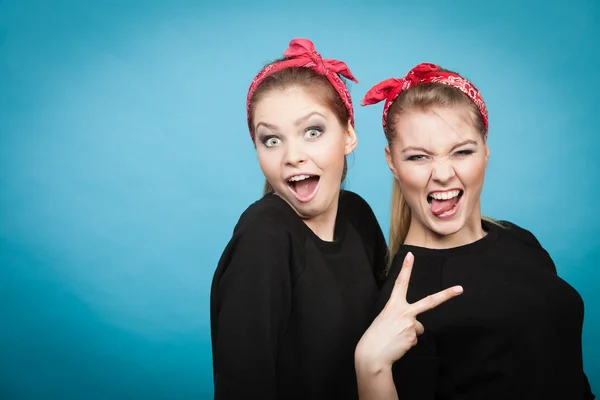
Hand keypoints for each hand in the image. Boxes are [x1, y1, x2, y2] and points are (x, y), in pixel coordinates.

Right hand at [355, 252, 462, 372]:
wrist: (372, 354)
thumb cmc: (376, 336)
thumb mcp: (385, 319)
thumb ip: (403, 317)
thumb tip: (417, 326)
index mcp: (393, 304)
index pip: (401, 283)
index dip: (406, 268)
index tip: (411, 256)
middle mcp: (404, 312)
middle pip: (429, 301)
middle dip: (446, 295)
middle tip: (460, 289)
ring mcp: (411, 324)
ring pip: (418, 327)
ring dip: (409, 333)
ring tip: (395, 338)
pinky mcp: (414, 337)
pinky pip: (415, 338)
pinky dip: (407, 342)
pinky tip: (398, 344)